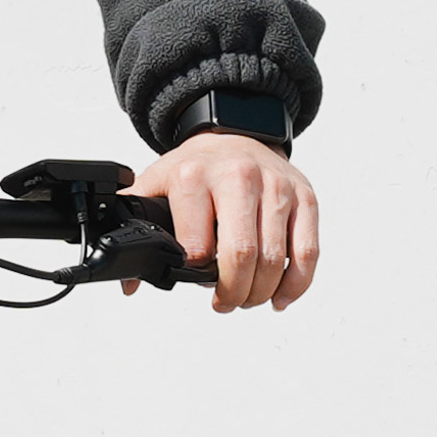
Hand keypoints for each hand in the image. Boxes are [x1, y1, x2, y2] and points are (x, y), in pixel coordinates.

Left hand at [127, 130, 318, 311]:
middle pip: (240, 254)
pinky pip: (307, 250)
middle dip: (232, 291)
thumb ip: (136, 226)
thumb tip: (128, 283)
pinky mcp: (304, 198)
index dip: (194, 272)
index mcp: (194, 177)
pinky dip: (296, 283)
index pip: (196, 244)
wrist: (236, 133)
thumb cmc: (197, 165)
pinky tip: (280, 296)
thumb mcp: (156, 184)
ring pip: (275, 257)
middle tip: (224, 302)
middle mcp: (239, 178)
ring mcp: (276, 188)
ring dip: (261, 291)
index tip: (192, 277)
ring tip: (247, 300)